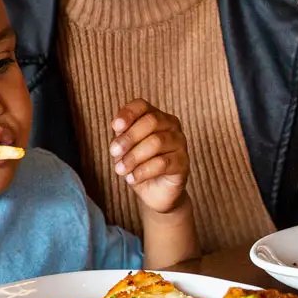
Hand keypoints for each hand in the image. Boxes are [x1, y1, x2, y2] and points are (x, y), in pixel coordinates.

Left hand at [109, 100, 188, 214]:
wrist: (154, 192)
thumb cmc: (139, 165)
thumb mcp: (125, 148)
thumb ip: (122, 135)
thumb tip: (118, 127)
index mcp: (156, 116)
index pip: (142, 105)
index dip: (128, 113)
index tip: (115, 127)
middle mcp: (171, 125)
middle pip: (151, 121)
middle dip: (129, 137)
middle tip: (113, 153)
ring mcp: (180, 143)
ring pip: (157, 142)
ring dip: (133, 157)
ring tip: (120, 170)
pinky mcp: (183, 162)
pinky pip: (163, 163)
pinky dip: (143, 171)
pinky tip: (132, 178)